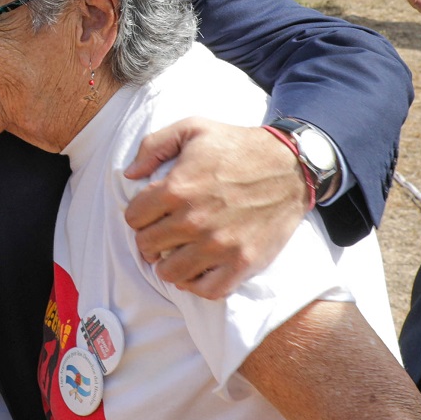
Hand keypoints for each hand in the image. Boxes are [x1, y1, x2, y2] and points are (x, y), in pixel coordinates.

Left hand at [123, 119, 308, 299]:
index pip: (133, 218)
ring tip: (178, 252)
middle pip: (147, 246)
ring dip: (169, 264)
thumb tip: (129, 174)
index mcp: (177, 189)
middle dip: (150, 239)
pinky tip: (198, 269)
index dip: (139, 214)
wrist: (291, 166)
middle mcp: (194, 220)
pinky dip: (197, 285)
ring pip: (170, 273)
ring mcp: (219, 245)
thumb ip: (153, 146)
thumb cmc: (238, 145)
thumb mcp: (192, 129)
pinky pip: (208, 290)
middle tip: (163, 233)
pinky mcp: (243, 262)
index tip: (152, 212)